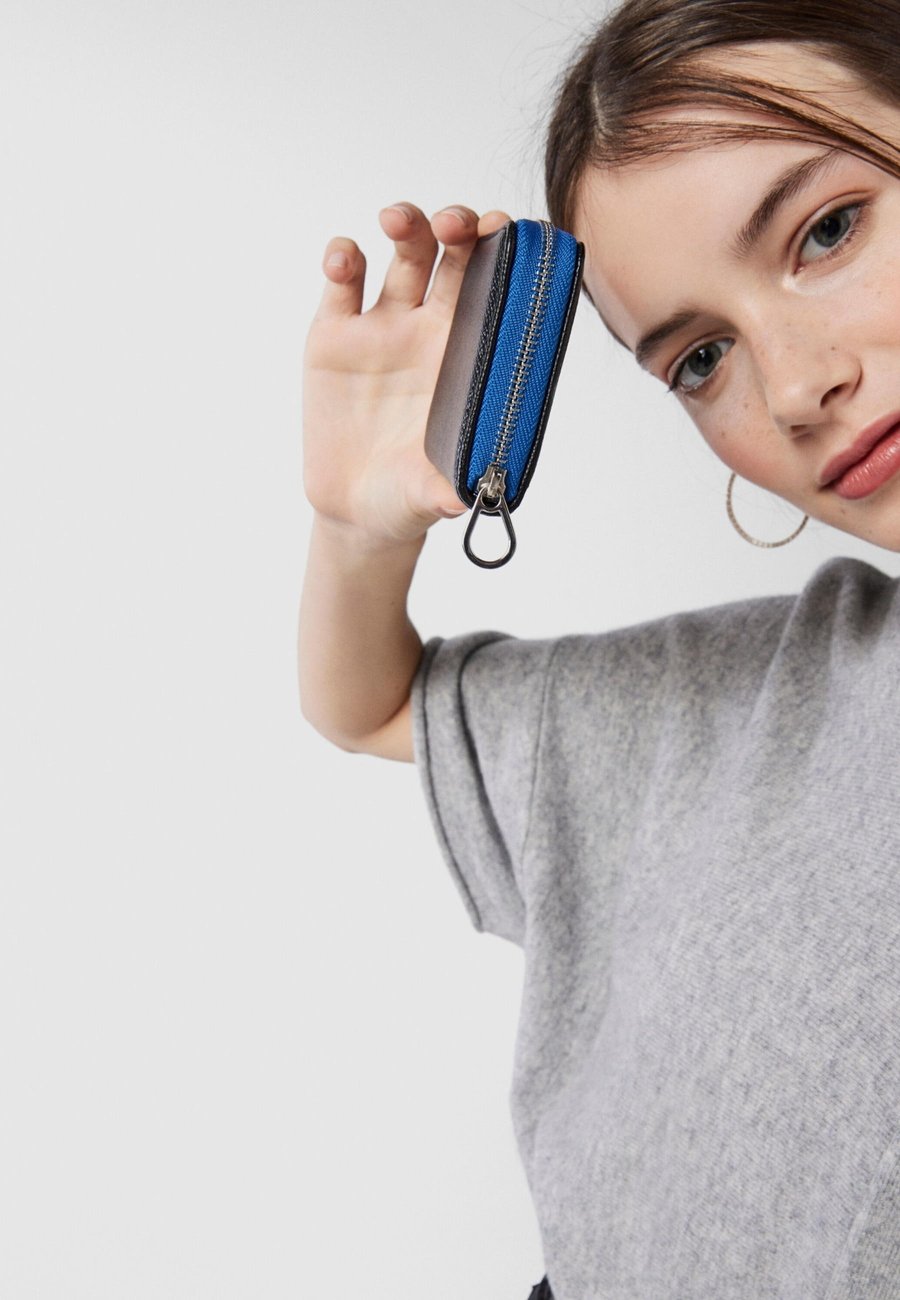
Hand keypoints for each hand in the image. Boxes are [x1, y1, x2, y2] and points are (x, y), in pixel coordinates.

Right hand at [302, 202, 511, 546]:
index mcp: (469, 355)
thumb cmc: (410, 494)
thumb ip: (449, 488)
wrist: (358, 510)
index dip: (504, 254)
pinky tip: (343, 258)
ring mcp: (383, 326)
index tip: (509, 234)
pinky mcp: (334, 335)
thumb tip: (466, 497)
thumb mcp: (432, 494)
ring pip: (403, 253)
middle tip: (457, 225)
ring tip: (398, 221)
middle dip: (458, 225)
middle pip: (452, 254)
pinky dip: (342, 258)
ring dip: (406, 223)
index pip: (496, 288)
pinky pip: (342, 281)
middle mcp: (430, 329)